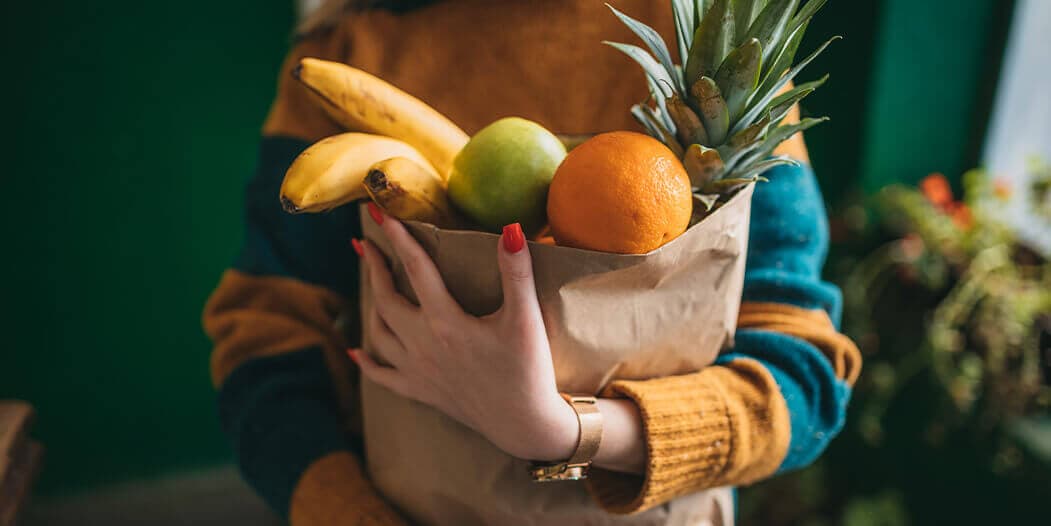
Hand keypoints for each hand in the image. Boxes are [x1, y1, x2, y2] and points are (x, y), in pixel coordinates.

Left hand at [349, 205, 578, 461]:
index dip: (397, 237)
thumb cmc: (528, 369)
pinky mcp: (421, 392)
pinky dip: (366, 362)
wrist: (525, 424)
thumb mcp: (525, 318)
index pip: (415, 268)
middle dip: (374, 268)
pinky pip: (383, 376)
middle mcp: (423, 344)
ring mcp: (418, 371)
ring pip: (380, 332)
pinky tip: (354, 351)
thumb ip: (516, 272)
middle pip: (386, 299)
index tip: (378, 213)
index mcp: (445, 322)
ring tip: (371, 282)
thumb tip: (510, 228)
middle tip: (364, 243)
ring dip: (372, 304)